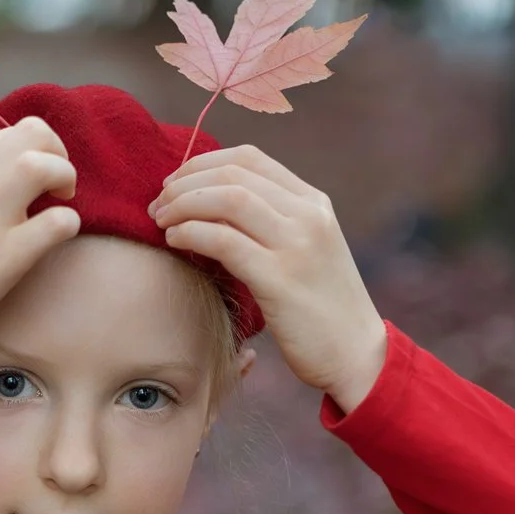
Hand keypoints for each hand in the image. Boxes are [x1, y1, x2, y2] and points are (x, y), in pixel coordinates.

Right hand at [0, 115, 78, 373]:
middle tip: (58, 185)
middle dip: (58, 154)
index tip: (31, 178)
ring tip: (61, 201)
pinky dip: (69, 223)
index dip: (33, 149)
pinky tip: (58, 235)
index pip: (9, 132)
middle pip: (34, 134)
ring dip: (65, 177)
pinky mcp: (7, 255)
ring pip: (46, 165)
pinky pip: (59, 221)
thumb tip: (8, 174)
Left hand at [150, 144, 386, 405]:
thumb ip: (274, 223)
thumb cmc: (322, 309)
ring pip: (226, 199)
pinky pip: (223, 241)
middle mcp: (308, 215)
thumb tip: (213, 207)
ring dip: (182, 205)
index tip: (175, 182)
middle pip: (233, 174)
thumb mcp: (307, 251)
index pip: (249, 158)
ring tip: (161, 221)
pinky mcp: (280, 279)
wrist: (357, 355)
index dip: (202, 163)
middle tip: (157, 203)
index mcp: (314, 203)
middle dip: (184, 183)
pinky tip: (175, 241)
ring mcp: (296, 245)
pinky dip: (191, 233)